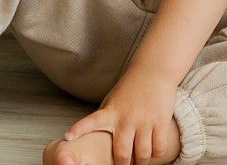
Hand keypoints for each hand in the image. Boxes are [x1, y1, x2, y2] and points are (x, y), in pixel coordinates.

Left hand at [63, 66, 178, 164]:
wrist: (153, 70)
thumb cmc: (130, 90)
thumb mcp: (113, 102)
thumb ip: (104, 120)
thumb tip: (91, 140)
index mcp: (111, 112)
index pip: (91, 121)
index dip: (79, 130)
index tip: (67, 137)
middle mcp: (126, 118)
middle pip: (122, 154)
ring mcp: (144, 120)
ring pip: (143, 156)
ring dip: (141, 162)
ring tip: (139, 160)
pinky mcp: (160, 122)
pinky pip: (158, 149)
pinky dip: (156, 154)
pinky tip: (152, 150)